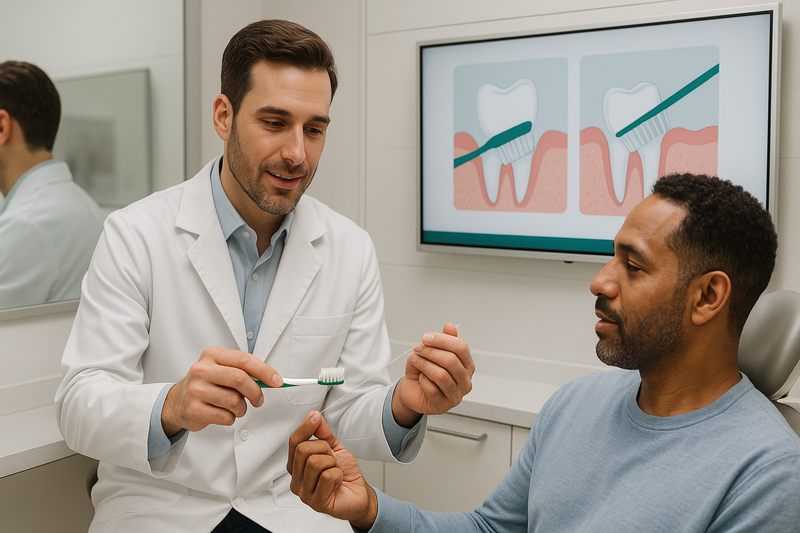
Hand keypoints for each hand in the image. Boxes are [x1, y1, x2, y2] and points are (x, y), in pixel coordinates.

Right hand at [161, 347, 283, 435]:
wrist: (177, 402)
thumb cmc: (207, 384)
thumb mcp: (221, 369)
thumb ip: (244, 371)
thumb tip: (272, 379)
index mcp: (212, 355)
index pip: (244, 360)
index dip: (265, 371)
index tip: (278, 381)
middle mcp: (202, 370)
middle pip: (240, 379)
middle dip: (255, 392)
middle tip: (258, 400)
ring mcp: (196, 390)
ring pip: (234, 401)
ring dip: (242, 408)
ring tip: (236, 408)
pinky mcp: (194, 410)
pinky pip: (226, 417)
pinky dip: (231, 418)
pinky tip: (224, 414)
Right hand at [288, 411, 377, 528]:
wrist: (358, 494)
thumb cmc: (345, 473)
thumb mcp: (334, 447)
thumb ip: (322, 432)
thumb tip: (313, 416)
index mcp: (297, 465)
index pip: (294, 442)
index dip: (305, 427)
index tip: (315, 417)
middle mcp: (297, 479)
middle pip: (303, 450)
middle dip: (324, 448)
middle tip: (332, 459)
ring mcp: (304, 492)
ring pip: (315, 462)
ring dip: (332, 463)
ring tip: (335, 471)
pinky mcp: (316, 502)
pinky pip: (327, 477)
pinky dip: (338, 475)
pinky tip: (337, 482)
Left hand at [392, 323, 473, 426]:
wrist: (413, 391)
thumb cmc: (426, 372)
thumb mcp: (433, 352)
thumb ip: (444, 340)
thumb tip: (450, 326)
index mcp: (467, 365)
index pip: (461, 347)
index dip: (442, 340)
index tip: (426, 337)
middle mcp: (465, 380)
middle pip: (451, 360)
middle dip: (430, 352)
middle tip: (418, 349)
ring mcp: (456, 395)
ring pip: (441, 374)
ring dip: (424, 364)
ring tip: (416, 361)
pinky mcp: (443, 405)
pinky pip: (432, 389)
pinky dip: (423, 380)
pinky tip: (420, 377)